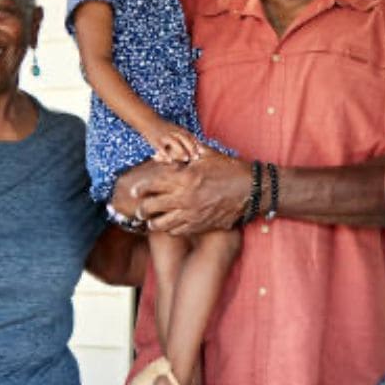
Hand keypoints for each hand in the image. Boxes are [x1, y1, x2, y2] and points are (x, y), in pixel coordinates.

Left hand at [130, 151, 248, 234]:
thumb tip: (162, 153)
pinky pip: (177, 231)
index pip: (152, 185)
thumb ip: (184, 153)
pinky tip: (170, 224)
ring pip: (161, 224)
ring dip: (153, 222)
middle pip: (151, 208)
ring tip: (152, 220)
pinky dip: (170, 229)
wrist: (251, 190)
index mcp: (184, 178)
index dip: (139, 189)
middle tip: (140, 209)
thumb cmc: (229, 169)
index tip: (133, 191)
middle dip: (142, 209)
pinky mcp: (200, 226)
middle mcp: (184, 198)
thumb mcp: (206, 155)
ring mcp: (191, 214)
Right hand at [145, 120, 201, 162]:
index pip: (190, 136)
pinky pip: (161, 148)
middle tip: (196, 157)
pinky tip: (169, 160)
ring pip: (175, 143)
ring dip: (181, 151)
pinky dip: (166, 154)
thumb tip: (195, 144)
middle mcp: (173, 132)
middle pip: (185, 139)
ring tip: (186, 159)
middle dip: (191, 148)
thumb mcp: (175, 128)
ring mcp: (164, 136)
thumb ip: (184, 135)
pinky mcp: (156, 140)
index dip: (196, 144)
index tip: (202, 152)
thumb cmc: (163, 127)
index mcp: (178, 129)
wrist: (148, 120)